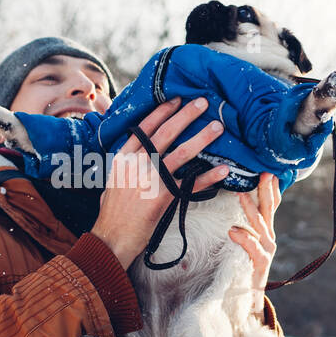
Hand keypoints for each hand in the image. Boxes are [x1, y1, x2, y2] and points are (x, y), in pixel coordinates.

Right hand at [90, 97, 229, 267]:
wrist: (112, 237)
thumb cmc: (112, 211)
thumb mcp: (113, 179)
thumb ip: (127, 162)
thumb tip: (139, 149)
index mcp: (123, 158)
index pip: (144, 127)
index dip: (162, 112)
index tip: (176, 99)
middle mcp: (137, 164)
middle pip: (165, 133)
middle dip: (186, 116)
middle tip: (202, 102)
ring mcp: (151, 180)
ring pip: (182, 153)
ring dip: (202, 138)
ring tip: (218, 127)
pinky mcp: (164, 197)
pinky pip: (192, 184)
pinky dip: (209, 177)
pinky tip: (223, 169)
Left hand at [228, 172, 279, 317]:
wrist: (248, 301)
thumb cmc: (242, 269)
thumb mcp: (245, 246)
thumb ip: (244, 227)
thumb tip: (234, 204)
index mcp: (264, 232)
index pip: (270, 206)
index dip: (271, 189)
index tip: (269, 171)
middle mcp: (268, 239)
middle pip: (268, 211)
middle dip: (266, 192)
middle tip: (262, 173)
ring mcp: (266, 252)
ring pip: (259, 226)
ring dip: (250, 209)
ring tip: (241, 193)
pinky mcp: (259, 265)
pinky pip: (252, 249)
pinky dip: (244, 239)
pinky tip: (233, 230)